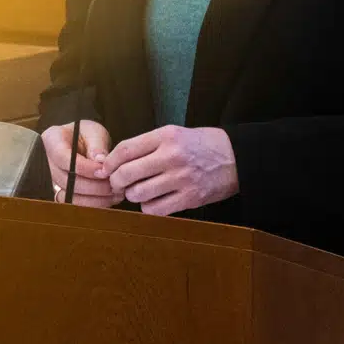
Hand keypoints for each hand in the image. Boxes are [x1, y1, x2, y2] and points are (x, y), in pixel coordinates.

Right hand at [41, 120, 122, 207]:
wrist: (83, 144)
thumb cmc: (87, 135)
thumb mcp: (94, 131)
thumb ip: (97, 145)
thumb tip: (100, 161)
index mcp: (52, 140)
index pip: (64, 158)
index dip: (85, 168)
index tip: (103, 171)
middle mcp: (47, 161)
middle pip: (66, 180)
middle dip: (93, 186)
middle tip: (113, 184)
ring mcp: (52, 179)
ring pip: (70, 196)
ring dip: (94, 198)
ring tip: (114, 193)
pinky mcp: (61, 192)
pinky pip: (74, 203)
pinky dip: (92, 204)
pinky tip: (108, 199)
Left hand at [99, 125, 238, 216]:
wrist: (236, 157)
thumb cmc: (201, 145)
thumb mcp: (175, 134)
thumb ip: (148, 145)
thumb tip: (114, 161)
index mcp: (166, 136)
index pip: (125, 150)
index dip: (110, 162)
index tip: (106, 169)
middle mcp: (172, 156)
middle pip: (126, 173)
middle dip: (116, 182)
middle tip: (118, 184)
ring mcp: (181, 178)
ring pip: (138, 194)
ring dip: (133, 195)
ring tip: (139, 191)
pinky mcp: (189, 198)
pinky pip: (155, 209)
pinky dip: (148, 208)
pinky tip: (154, 201)